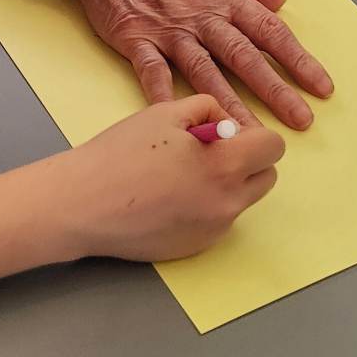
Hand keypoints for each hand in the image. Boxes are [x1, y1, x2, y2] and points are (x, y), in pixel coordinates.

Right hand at [53, 95, 283, 261]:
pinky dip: (205, 207)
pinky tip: (168, 198)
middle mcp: (228, 203)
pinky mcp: (197, 247)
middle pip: (266, 177)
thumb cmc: (120, 153)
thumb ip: (208, 109)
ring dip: (226, 184)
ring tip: (182, 174)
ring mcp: (214, 230)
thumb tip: (228, 123)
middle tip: (208, 151)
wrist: (83, 204)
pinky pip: (217, 220)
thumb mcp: (165, 113)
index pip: (273, 148)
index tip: (230, 133)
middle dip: (246, 160)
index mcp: (225, 165)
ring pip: (242, 200)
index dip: (254, 135)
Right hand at [57, 0, 332, 129]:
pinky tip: (179, 123)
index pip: (270, 31)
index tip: (320, 87)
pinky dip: (166, 98)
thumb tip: (279, 0)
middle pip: (246, 57)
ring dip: (229, 105)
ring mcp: (170, 29)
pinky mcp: (138, 39)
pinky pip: (154, 73)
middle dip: (276, 90)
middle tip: (301, 120)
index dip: (298, 60)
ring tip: (249, 136)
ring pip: (206, 72)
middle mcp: (203, 15)